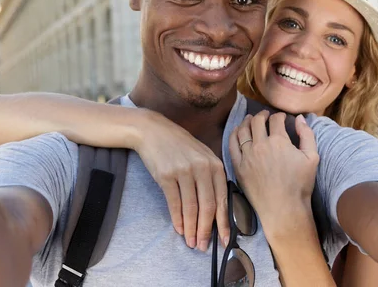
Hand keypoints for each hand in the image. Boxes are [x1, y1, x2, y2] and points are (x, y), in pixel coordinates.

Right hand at [134, 111, 228, 251]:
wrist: (154, 131)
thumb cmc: (180, 145)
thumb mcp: (202, 156)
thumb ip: (211, 178)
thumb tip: (216, 210)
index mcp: (215, 165)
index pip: (222, 199)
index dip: (223, 223)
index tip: (224, 240)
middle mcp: (202, 168)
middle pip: (208, 206)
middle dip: (207, 230)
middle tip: (204, 246)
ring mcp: (184, 171)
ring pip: (191, 207)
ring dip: (192, 228)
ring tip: (192, 242)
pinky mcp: (166, 176)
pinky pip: (174, 203)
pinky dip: (177, 219)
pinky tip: (179, 229)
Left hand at [229, 111, 318, 234]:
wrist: (283, 208)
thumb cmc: (300, 184)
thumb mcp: (312, 157)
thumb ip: (307, 134)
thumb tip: (300, 118)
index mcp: (279, 141)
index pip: (276, 120)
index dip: (280, 116)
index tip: (282, 117)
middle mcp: (260, 144)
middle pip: (257, 121)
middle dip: (262, 115)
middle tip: (265, 115)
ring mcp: (247, 155)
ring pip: (243, 130)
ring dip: (247, 121)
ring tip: (250, 119)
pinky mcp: (238, 166)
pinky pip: (232, 144)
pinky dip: (234, 134)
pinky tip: (238, 131)